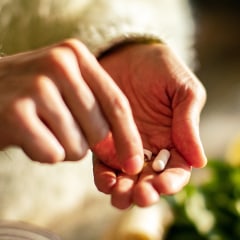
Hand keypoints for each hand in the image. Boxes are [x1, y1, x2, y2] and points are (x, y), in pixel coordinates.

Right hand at [0, 39, 142, 173]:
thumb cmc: (33, 94)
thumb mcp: (67, 88)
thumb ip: (98, 110)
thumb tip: (126, 150)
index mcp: (76, 55)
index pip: (117, 103)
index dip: (129, 137)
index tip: (134, 163)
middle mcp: (59, 64)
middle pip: (100, 129)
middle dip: (86, 142)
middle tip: (61, 128)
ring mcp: (37, 86)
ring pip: (76, 146)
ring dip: (63, 147)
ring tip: (42, 127)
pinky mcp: (16, 112)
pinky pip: (52, 153)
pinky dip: (43, 153)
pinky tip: (27, 135)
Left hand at [93, 43, 206, 208]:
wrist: (128, 55)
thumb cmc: (160, 69)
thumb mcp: (183, 89)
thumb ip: (189, 123)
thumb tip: (199, 161)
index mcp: (173, 140)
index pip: (176, 171)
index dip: (171, 182)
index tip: (162, 186)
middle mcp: (149, 148)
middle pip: (149, 180)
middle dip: (145, 192)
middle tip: (139, 195)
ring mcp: (125, 146)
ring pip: (125, 179)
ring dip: (123, 192)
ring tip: (120, 195)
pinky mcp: (103, 140)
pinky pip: (103, 164)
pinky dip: (104, 177)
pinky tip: (105, 181)